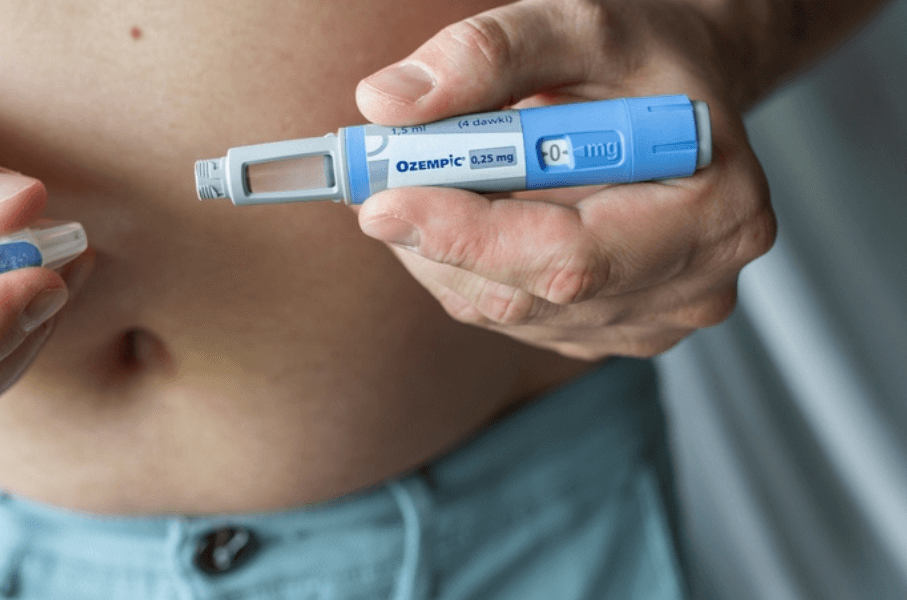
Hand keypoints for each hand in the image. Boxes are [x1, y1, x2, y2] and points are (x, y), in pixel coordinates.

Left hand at [354, 0, 775, 359]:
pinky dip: (462, 264)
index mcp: (716, 209)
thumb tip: (389, 102)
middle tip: (376, 183)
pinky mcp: (603, 330)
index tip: (385, 201)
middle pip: (528, 293)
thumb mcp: (580, 26)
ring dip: (441, 249)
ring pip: (502, 307)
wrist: (677, 100)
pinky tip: (468, 212)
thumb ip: (490, 53)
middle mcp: (694, 282)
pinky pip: (504, 312)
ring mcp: (648, 319)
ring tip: (433, 180)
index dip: (468, 235)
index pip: (571, 255)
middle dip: (437, 236)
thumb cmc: (644, 62)